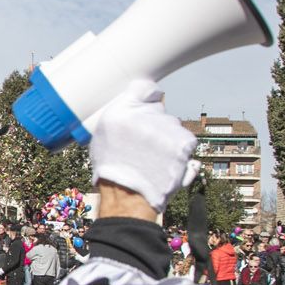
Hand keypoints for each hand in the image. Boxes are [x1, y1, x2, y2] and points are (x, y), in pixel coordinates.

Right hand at [88, 80, 197, 214]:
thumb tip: (136, 100)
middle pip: (158, 109)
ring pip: (172, 125)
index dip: (146, 97)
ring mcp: (166, 128)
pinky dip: (178, 150)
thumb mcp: (100, 136)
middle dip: (153, 123)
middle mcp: (144, 116)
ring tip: (153, 158)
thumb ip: (119, 114)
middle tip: (143, 144)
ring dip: (166, 137)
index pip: (143, 88)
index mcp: (120, 111)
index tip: (147, 104)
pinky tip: (165, 162)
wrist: (129, 197)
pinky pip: (185, 139)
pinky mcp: (184, 142)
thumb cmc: (112, 169)